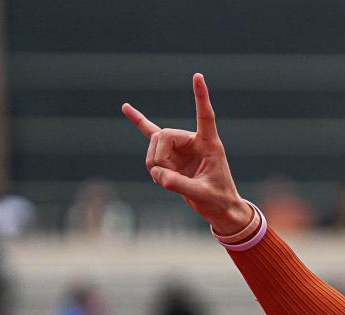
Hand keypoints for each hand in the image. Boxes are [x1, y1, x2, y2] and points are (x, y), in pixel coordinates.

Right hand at [122, 74, 252, 234]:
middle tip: (162, 177)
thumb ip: (180, 185)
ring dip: (153, 165)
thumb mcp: (202, 194)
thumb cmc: (218, 199)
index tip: (198, 76)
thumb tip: (158, 175)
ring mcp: (181, 147)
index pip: (205, 116)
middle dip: (157, 157)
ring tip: (165, 180)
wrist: (219, 208)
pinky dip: (139, 122)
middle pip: (163, 136)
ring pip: (154, 146)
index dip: (201, 97)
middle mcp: (194, 141)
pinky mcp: (171, 155)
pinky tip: (125, 108)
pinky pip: (151, 135)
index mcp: (209, 144)